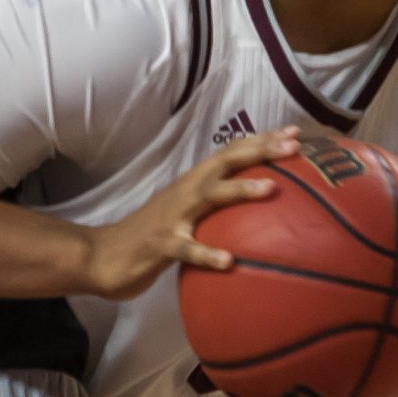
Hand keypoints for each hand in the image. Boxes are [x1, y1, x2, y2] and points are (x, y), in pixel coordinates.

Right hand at [75, 129, 297, 299]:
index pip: (231, 154)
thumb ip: (213, 204)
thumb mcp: (186, 214)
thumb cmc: (151, 236)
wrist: (100, 256)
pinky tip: (229, 262)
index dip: (262, 141)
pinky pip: (186, 250)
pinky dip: (207, 254)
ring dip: (239, 190)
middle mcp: (186, 192)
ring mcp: (172, 217)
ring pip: (208, 197)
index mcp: (194, 183)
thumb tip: (254, 203)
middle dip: (260, 152)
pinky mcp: (160, 246)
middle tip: (294, 146)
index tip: (296, 134)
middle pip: (226, 163)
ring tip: (271, 188)